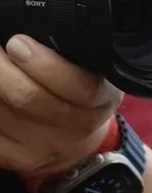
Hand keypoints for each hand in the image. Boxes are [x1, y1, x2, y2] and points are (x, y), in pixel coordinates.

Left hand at [0, 36, 119, 182]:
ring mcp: (45, 148)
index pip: (78, 87)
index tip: (17, 42)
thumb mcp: (92, 71)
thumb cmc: (77, 97)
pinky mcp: (17, 159)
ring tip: (0, 68)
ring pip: (0, 110)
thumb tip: (25, 34)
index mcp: (100, 100)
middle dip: (1, 66)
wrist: (76, 145)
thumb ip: (70, 52)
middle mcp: (76, 129)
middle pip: (26, 97)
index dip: (43, 63)